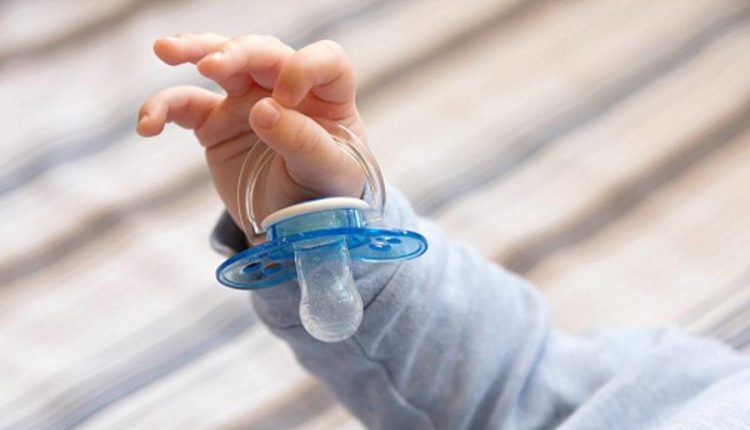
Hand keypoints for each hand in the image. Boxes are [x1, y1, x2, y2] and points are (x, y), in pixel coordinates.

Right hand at [137, 33, 366, 236]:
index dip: (305, 68)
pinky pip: (185, 106)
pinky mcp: (215, 124)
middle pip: (264, 52)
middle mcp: (287, 90)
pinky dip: (163, 109)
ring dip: (194, 52)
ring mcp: (248, 103)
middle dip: (236, 52)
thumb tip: (263, 109)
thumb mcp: (327, 174)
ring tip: (166, 51)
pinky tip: (148, 125)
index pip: (324, 61)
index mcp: (327, 98)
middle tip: (210, 65)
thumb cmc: (321, 194)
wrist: (290, 228)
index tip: (287, 96)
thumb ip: (302, 142)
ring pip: (220, 63)